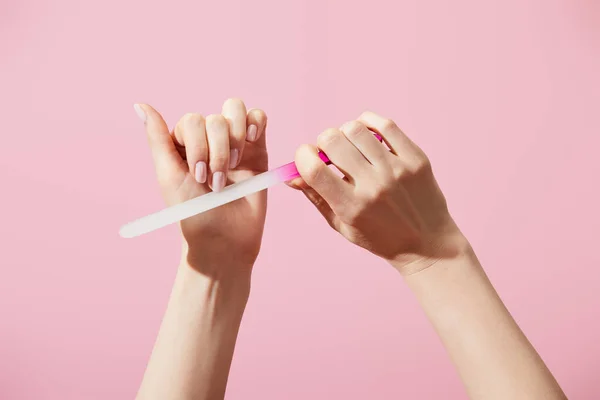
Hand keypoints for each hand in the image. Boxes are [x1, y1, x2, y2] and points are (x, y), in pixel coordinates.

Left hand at [134, 99, 267, 272]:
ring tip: (234, 167)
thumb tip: (139, 104)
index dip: (198, 146)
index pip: (192, 121)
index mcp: (184, 142)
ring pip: (235, 111)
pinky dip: (256, 122)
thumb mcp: (169, 175)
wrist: (226, 239)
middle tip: (216, 182)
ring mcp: (235, 142)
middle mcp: (209, 139)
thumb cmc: (193, 213)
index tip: (198, 176)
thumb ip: (157, 138)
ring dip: (235, 140)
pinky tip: (252, 140)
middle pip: (215, 119)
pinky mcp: (258, 149)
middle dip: (217, 152)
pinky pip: (258, 117)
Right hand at [289, 111, 467, 273]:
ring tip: (351, 147)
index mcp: (351, 207)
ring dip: (345, 133)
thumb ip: (316, 197)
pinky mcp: (416, 158)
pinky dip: (369, 124)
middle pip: (331, 140)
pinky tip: (367, 136)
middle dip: (323, 143)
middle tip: (331, 154)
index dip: (302, 156)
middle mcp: (373, 186)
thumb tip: (291, 175)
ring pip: (355, 128)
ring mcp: (397, 170)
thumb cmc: (379, 237)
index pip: (313, 169)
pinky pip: (385, 124)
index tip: (306, 158)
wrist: (427, 244)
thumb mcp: (342, 225)